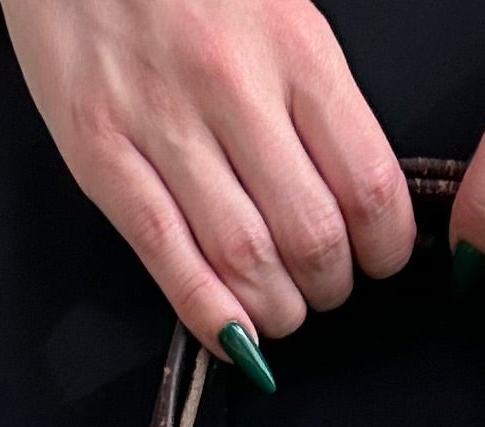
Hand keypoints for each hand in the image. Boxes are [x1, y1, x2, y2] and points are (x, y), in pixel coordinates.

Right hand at [1, 0, 415, 375]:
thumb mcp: (277, 4)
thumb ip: (314, 91)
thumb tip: (353, 187)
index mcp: (292, 45)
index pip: (369, 183)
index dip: (385, 247)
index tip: (380, 257)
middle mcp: (231, 86)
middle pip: (311, 235)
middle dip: (331, 286)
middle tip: (326, 285)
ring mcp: (160, 123)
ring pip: (245, 259)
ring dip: (276, 308)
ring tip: (281, 308)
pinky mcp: (99, 152)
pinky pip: (166, 256)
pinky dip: (208, 313)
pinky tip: (231, 335)